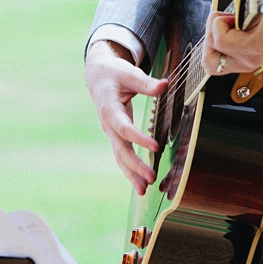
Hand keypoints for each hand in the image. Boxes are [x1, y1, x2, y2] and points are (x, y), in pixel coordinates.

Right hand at [84, 39, 166, 194]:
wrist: (98, 76)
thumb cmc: (115, 73)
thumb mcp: (129, 73)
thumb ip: (146, 82)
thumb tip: (164, 85)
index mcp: (109, 108)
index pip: (123, 127)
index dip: (138, 138)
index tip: (155, 147)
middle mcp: (108, 124)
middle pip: (120, 148)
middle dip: (135, 164)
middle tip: (151, 177)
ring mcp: (111, 133)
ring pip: (120, 157)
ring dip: (131, 174)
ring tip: (144, 189)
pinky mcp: (116, 136)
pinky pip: (122, 156)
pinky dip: (130, 170)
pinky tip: (141, 183)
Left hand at [202, 0, 262, 76]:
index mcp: (259, 43)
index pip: (220, 39)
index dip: (218, 22)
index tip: (231, 14)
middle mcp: (251, 59)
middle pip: (210, 54)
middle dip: (211, 32)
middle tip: (224, 22)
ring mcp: (247, 65)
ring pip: (209, 63)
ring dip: (211, 43)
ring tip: (224, 30)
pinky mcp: (242, 66)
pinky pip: (215, 65)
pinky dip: (214, 50)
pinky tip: (225, 36)